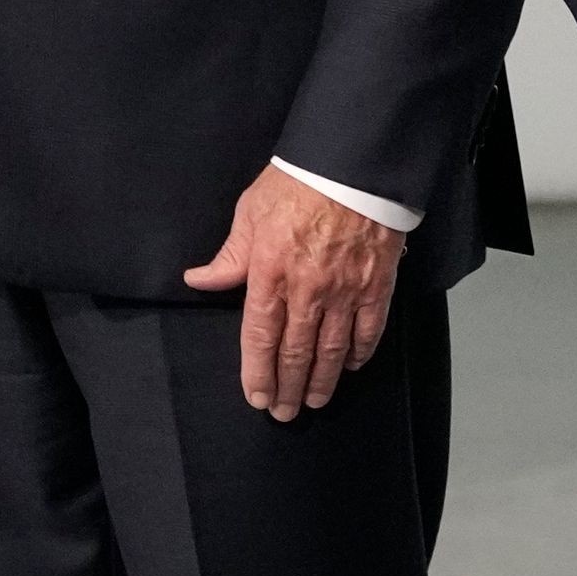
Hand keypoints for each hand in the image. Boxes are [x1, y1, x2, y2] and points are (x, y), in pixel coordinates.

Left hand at [185, 166, 406, 420]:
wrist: (353, 162)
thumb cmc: (298, 181)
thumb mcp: (251, 211)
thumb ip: (230, 255)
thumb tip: (199, 279)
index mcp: (270, 272)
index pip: (259, 336)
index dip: (257, 373)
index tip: (257, 397)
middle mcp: (307, 289)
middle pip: (295, 352)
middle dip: (288, 387)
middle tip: (285, 413)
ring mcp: (345, 290)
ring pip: (332, 349)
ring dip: (322, 381)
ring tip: (315, 400)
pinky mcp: (377, 284)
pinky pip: (368, 329)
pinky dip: (359, 352)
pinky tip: (350, 366)